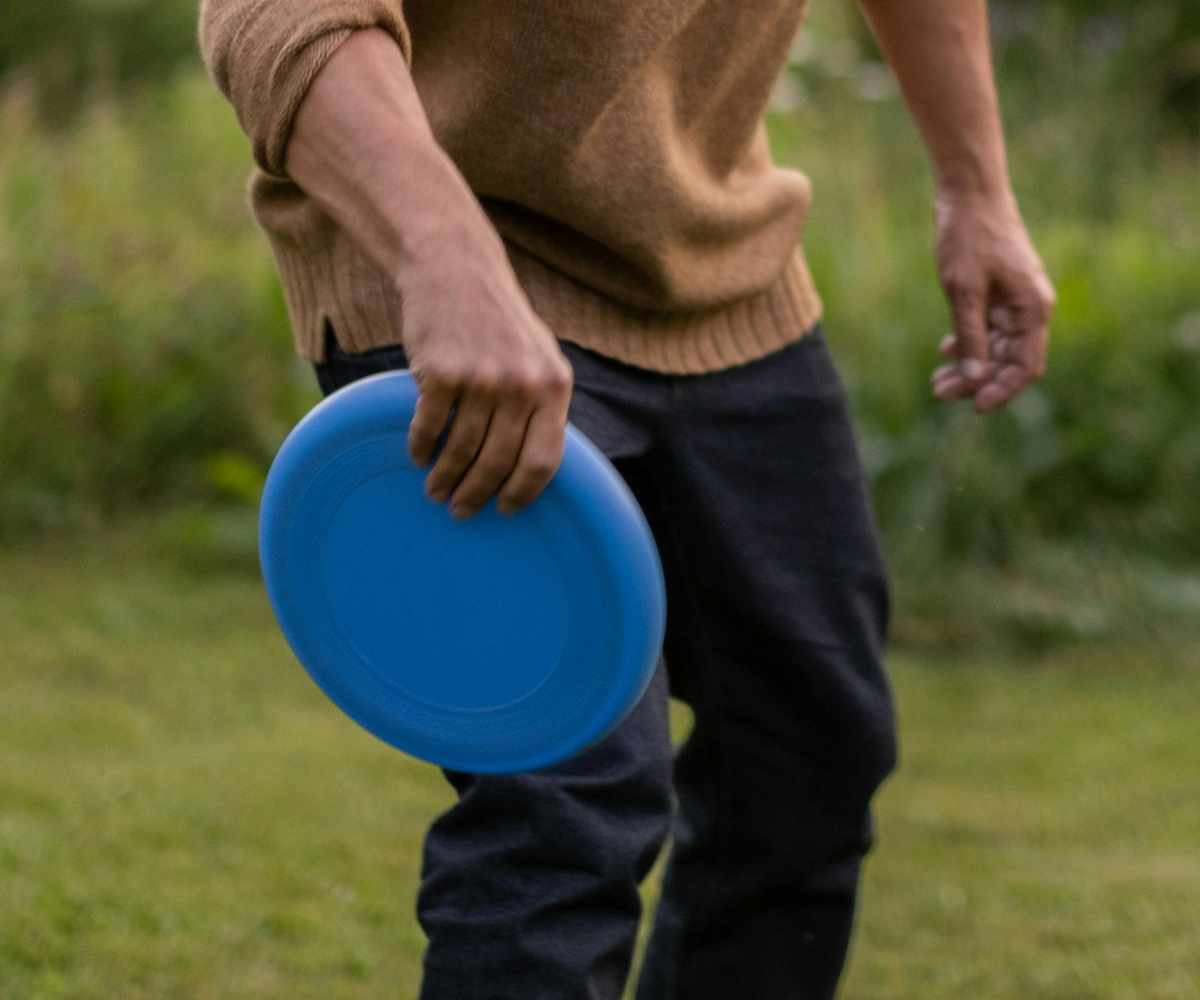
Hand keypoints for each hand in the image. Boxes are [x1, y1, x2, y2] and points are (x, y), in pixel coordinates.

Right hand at [401, 235, 572, 519]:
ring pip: (461, 450)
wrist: (455, 271)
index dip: (523, 492)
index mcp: (554, 385)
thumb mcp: (540, 356)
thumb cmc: (498, 322)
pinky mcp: (440, 373)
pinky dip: (421, 448)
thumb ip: (543, 403)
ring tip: (436, 491)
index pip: (545, 459)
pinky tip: (418, 457)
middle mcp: (521, 385)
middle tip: (461, 510)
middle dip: (477, 494)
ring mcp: (481, 379)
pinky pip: (429, 427)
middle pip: (499, 463)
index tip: (505, 509)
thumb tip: (536, 465)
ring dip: (445, 479)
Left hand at [931, 189, 1055, 411]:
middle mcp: (1029, 309)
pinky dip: (968, 343)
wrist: (968, 195)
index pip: (1026, 367)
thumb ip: (971, 336)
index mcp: (1032, 310)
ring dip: (968, 366)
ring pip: (994, 349)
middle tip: (938, 392)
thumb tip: (974, 379)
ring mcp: (1014, 302)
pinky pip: (986, 330)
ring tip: (936, 381)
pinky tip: (946, 351)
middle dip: (975, 381)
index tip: (975, 407)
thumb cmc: (969, 238)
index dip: (1002, 390)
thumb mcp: (964, 291)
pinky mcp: (997, 295)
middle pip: (1007, 362)